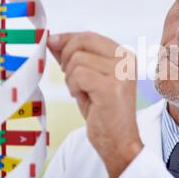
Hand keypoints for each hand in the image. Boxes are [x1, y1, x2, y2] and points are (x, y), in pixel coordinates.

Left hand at [47, 32, 142, 177]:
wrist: (119, 142)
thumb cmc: (103, 112)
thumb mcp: (87, 80)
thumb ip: (75, 58)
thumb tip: (53, 39)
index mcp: (125, 56)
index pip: (90, 36)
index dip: (67, 39)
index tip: (52, 44)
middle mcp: (126, 60)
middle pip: (82, 42)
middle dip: (66, 58)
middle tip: (70, 79)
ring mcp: (120, 72)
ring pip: (77, 60)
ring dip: (71, 79)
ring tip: (83, 93)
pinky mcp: (111, 87)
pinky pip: (78, 75)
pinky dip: (74, 88)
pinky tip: (84, 98)